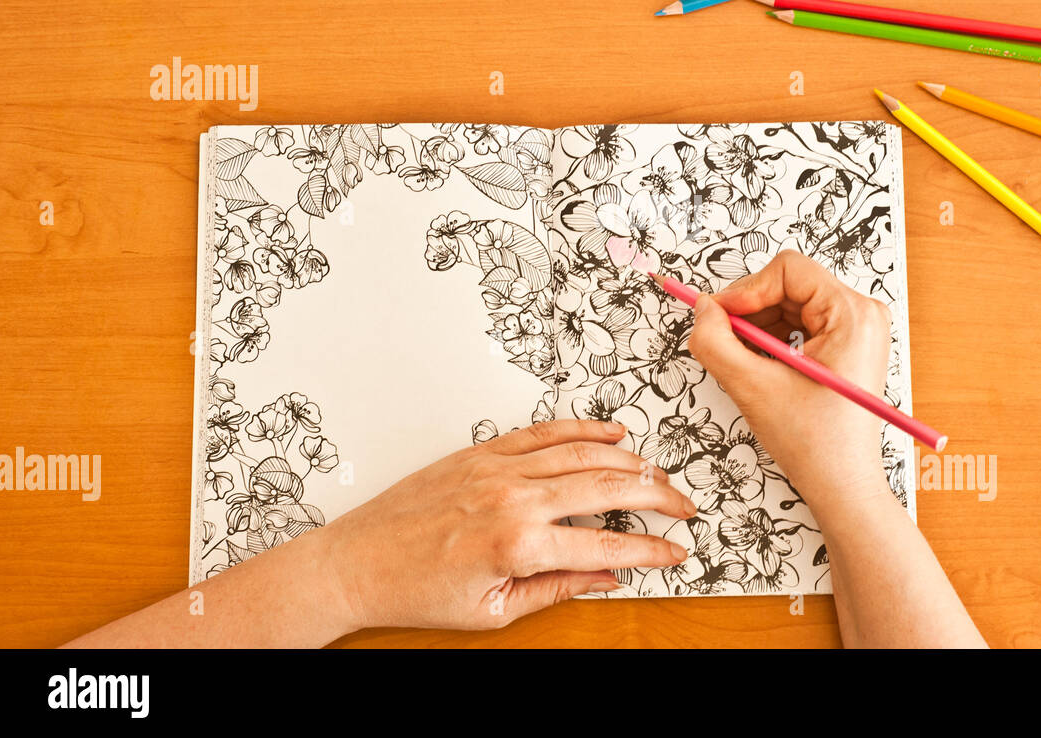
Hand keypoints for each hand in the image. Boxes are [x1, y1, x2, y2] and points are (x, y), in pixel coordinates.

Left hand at [321, 419, 694, 630]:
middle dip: (656, 496)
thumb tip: (606, 577)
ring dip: (629, 462)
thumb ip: (557, 589)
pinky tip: (611, 435)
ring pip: (583, 453)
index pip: (606, 545)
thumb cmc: (416, 591)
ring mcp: (498, 468)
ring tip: (657, 474)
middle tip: (683, 506)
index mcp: (518, 545)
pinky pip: (544, 433)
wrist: (357, 563)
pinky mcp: (482, 451)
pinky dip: (583, 430)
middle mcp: (513, 498)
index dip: (650, 548)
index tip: (676, 550)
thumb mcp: (494, 610)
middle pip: (607, 487)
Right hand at [686, 250, 893, 516]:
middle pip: (788, 284)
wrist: (842, 485)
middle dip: (750, 311)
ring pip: (790, 303)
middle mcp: (862, 314)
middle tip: (723, 341)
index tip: (718, 316)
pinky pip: (799, 323)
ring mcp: (857, 329)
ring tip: (744, 361)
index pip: (788, 270)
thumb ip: (715, 342)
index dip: (746, 289)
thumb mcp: (753, 387)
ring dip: (758, 326)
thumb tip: (702, 309)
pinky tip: (760, 366)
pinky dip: (771, 339)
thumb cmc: (815, 443)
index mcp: (853, 315)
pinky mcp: (847, 345)